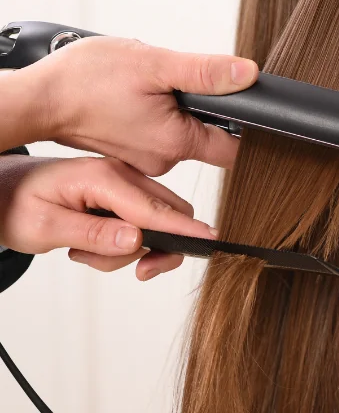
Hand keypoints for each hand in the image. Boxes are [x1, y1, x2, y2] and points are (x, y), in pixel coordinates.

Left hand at [0, 155, 214, 279]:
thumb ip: (93, 234)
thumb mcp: (46, 226)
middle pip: (165, 212)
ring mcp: (121, 182)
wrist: (5, 189)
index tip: (210, 241)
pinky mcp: (120, 192)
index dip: (183, 229)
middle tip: (139, 270)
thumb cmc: (18, 203)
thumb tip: (136, 241)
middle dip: (156, 246)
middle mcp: (119, 175)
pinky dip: (124, 241)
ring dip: (129, 248)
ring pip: (154, 221)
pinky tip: (91, 243)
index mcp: (103, 178)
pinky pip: (140, 219)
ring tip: (85, 251)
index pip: (152, 209)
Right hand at [2, 36, 257, 174]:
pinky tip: (137, 98)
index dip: (250, 129)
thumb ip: (204, 72)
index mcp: (176, 142)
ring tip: (150, 89)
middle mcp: (163, 159)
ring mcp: (145, 159)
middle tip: (180, 83)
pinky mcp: (131, 151)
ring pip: (182, 132)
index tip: (250, 111)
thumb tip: (246, 74)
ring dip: (178, 108)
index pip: (235, 149)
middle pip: (208, 137)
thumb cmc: (86, 82)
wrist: (40, 98)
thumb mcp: (153, 65)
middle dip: (205, 108)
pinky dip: (158, 114)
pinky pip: (159, 133)